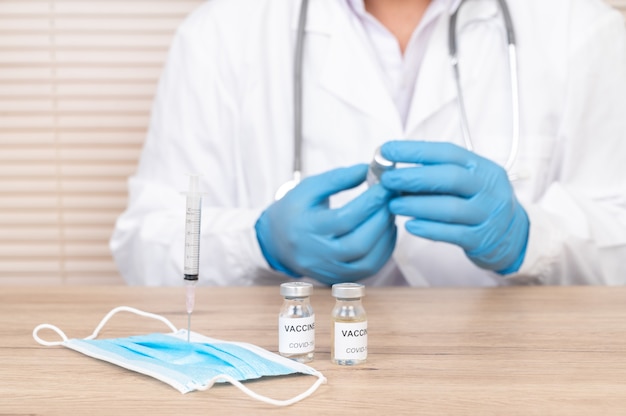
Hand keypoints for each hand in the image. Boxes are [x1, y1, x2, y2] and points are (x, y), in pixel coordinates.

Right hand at [255, 164, 396, 284]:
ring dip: (385, 236)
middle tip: (391, 199)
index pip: (344, 219)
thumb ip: (338, 178)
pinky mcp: (339, 279)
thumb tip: (368, 170)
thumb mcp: (308, 188)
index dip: (369, 203)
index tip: (384, 186)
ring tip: (389, 213)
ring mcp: (328, 271)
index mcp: (306, 229)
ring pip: (368, 261)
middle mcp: (317, 255)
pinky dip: (384, 250)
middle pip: (358, 244)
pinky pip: (369, 269)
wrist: (276, 242)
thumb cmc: (294, 211)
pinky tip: (386, 231)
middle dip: (381, 219)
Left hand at [380, 141, 528, 273]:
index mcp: (482, 167)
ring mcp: (487, 214)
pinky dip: (429, 229)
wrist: (513, 236)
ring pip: (450, 208)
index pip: (447, 153)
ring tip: (393, 205)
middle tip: (387, 180)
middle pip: (450, 178)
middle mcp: (488, 188)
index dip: (415, 150)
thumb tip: (395, 167)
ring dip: (417, 205)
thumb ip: (438, 173)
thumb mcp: (468, 180)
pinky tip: (410, 226)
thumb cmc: (478, 202)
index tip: (387, 150)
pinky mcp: (482, 239)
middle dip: (414, 177)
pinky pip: (453, 234)